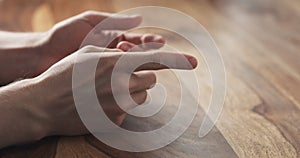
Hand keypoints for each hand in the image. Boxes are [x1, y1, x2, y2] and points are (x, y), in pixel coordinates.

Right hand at [33, 44, 196, 136]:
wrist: (44, 104)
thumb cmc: (64, 75)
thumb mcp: (88, 53)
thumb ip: (114, 52)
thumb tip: (132, 56)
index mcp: (116, 63)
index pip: (156, 59)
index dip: (178, 60)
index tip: (195, 62)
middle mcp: (121, 84)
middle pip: (151, 79)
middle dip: (142, 76)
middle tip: (123, 76)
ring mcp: (118, 105)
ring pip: (142, 95)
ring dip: (132, 91)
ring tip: (108, 90)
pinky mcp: (114, 120)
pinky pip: (128, 110)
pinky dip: (120, 106)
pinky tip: (101, 103)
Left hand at [37, 11, 164, 77]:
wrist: (41, 56)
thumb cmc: (63, 36)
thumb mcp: (88, 22)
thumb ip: (113, 20)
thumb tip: (139, 18)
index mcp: (114, 39)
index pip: (139, 41)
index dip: (151, 42)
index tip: (160, 42)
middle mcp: (114, 56)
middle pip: (139, 57)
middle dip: (146, 54)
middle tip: (149, 52)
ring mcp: (109, 71)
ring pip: (132, 70)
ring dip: (134, 65)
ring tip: (127, 58)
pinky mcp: (102, 83)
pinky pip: (119, 83)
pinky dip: (125, 79)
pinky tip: (125, 77)